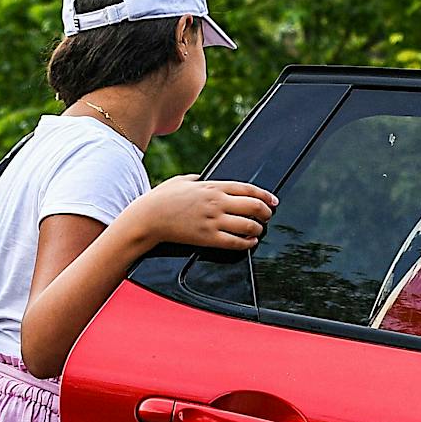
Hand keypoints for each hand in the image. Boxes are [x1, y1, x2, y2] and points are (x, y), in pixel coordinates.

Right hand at [130, 176, 277, 251]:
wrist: (148, 218)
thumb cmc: (161, 199)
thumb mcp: (181, 181)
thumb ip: (197, 178)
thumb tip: (202, 178)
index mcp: (212, 186)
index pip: (248, 189)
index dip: (265, 195)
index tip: (273, 201)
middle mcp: (216, 202)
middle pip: (254, 206)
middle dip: (266, 212)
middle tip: (268, 216)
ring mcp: (213, 220)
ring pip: (249, 225)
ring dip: (258, 229)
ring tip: (258, 230)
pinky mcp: (207, 238)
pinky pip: (235, 242)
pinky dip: (247, 243)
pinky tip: (249, 242)